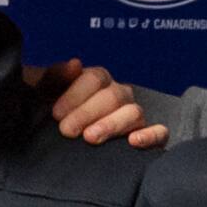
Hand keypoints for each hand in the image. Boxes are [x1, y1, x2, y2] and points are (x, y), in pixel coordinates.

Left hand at [37, 58, 167, 147]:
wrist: (63, 142)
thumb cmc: (55, 116)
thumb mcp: (46, 95)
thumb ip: (55, 77)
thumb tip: (75, 63)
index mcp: (98, 80)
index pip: (95, 78)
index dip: (75, 94)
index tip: (56, 113)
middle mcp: (120, 94)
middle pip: (113, 96)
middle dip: (88, 113)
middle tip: (67, 131)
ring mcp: (135, 115)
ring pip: (134, 113)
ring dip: (111, 125)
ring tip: (90, 138)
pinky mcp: (150, 137)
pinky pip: (160, 132)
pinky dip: (150, 135)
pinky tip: (133, 142)